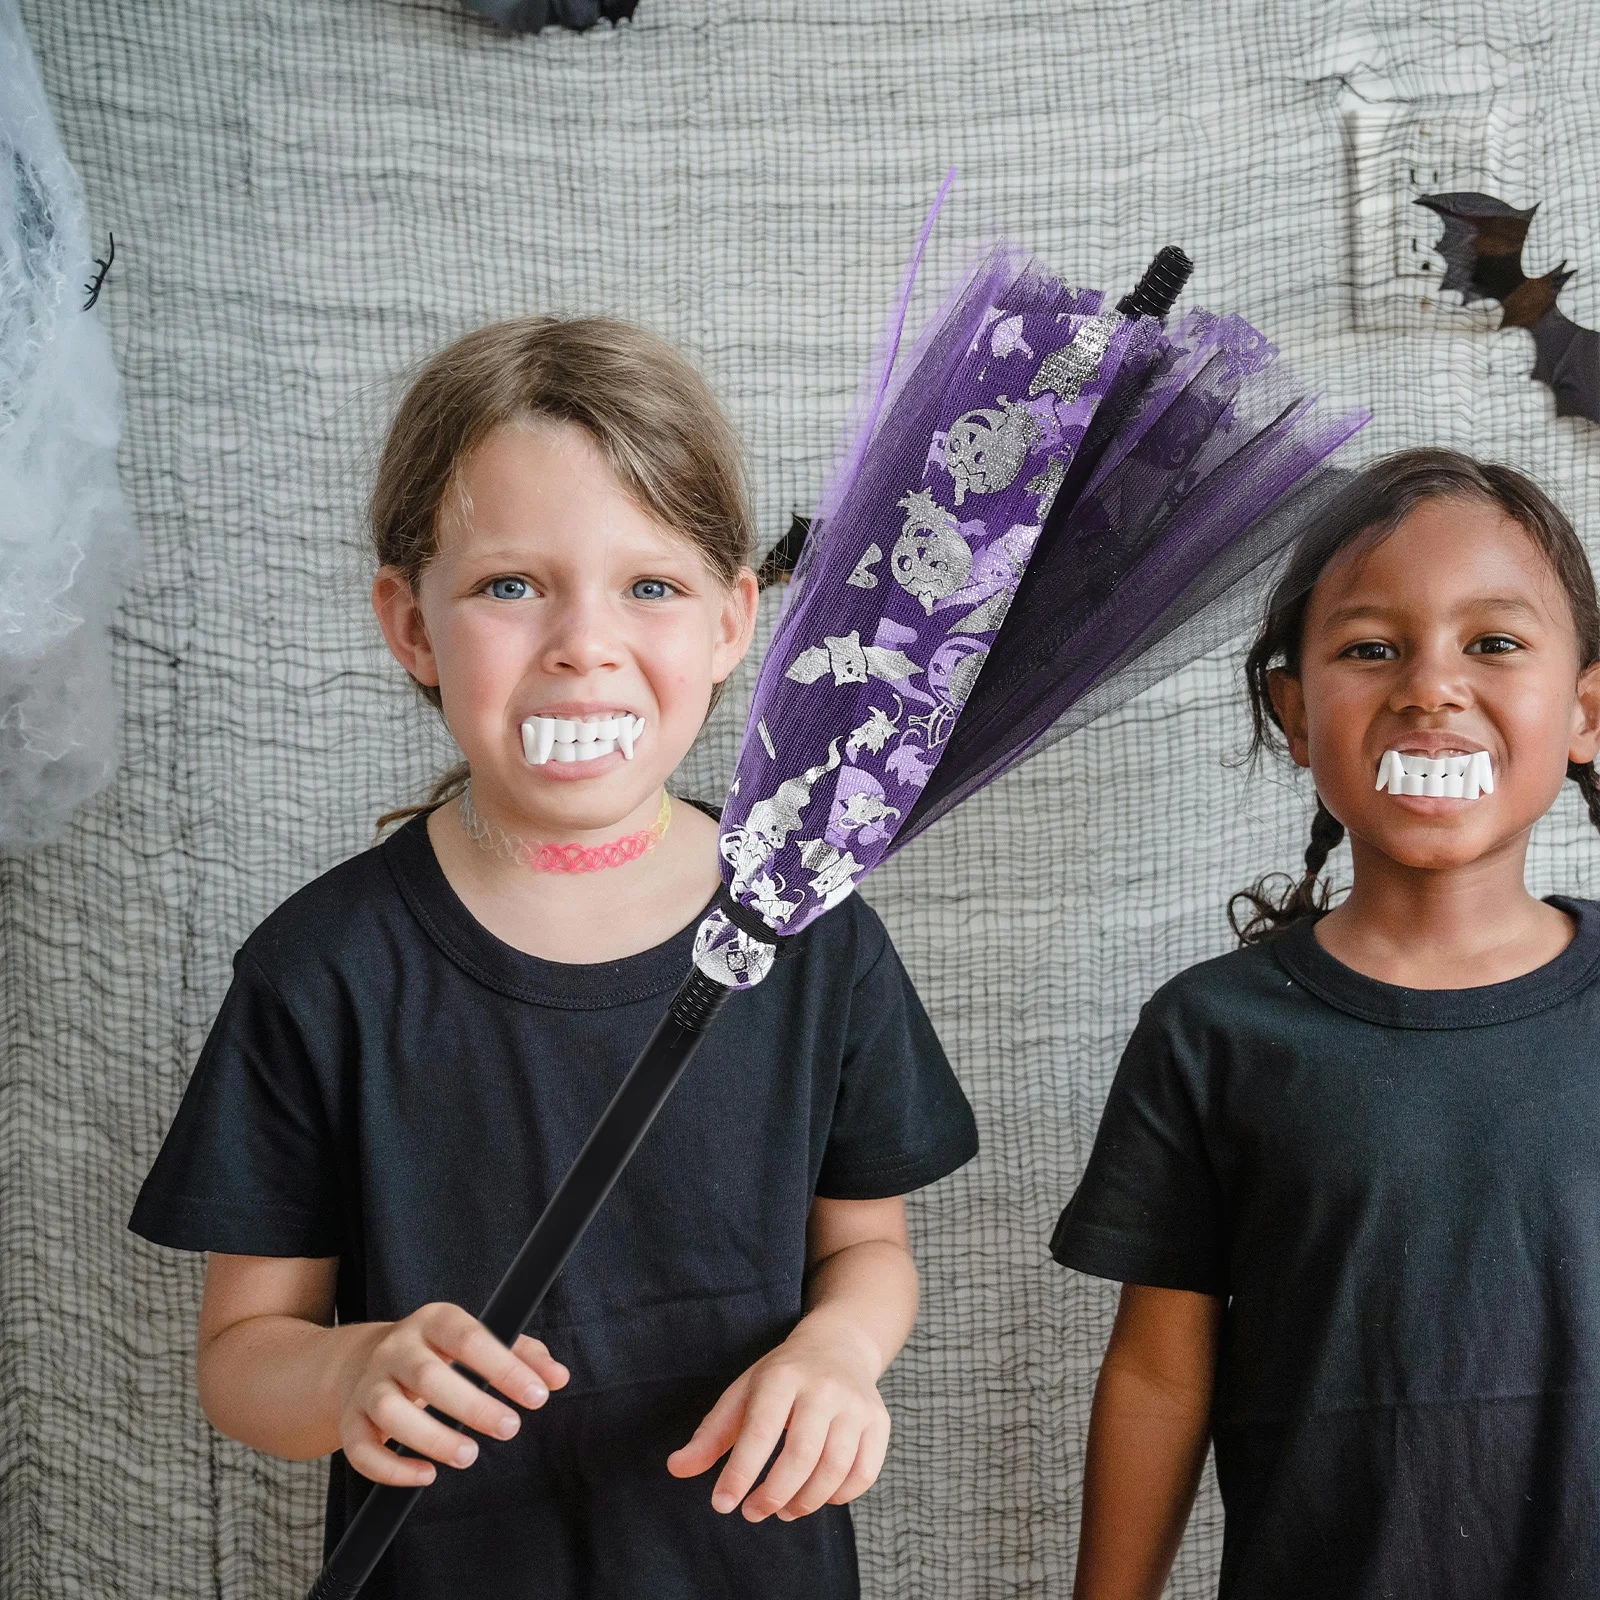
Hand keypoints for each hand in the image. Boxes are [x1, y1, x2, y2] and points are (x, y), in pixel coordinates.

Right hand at [335, 1302, 568, 1486]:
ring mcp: (370, 1384)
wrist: (364, 1361)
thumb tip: (558, 1378)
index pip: (469, 1337)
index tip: (538, 1396)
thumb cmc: (438, 1354)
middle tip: (510, 1428)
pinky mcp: (351, 1421)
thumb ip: (522, 1355)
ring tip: (469, 1455)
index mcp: (434, 1321)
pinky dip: (391, 1469)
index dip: (504, 1366)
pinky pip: (361, 1450)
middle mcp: (397, 1349)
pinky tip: (426, 1476)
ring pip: (391, 1412)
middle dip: (472, 1405)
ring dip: (431, 1438)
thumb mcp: (477, 1342)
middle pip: (428, 1376)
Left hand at [665, 1316, 890, 1521]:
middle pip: (800, 1455)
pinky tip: (818, 1496)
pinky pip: (864, 1473)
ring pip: (834, 1469)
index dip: (740, 1473)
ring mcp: (856, 1405)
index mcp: (783, 1376)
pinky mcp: (879, 1422)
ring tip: (783, 1510)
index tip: (722, 1505)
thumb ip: (711, 1435)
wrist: (840, 1344)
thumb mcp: (743, 1393)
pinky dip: (839, 1496)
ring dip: (805, 1502)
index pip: (760, 1430)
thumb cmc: (782, 1377)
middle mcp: (823, 1388)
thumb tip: (676, 1469)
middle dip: (773, 1495)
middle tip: (753, 1513)